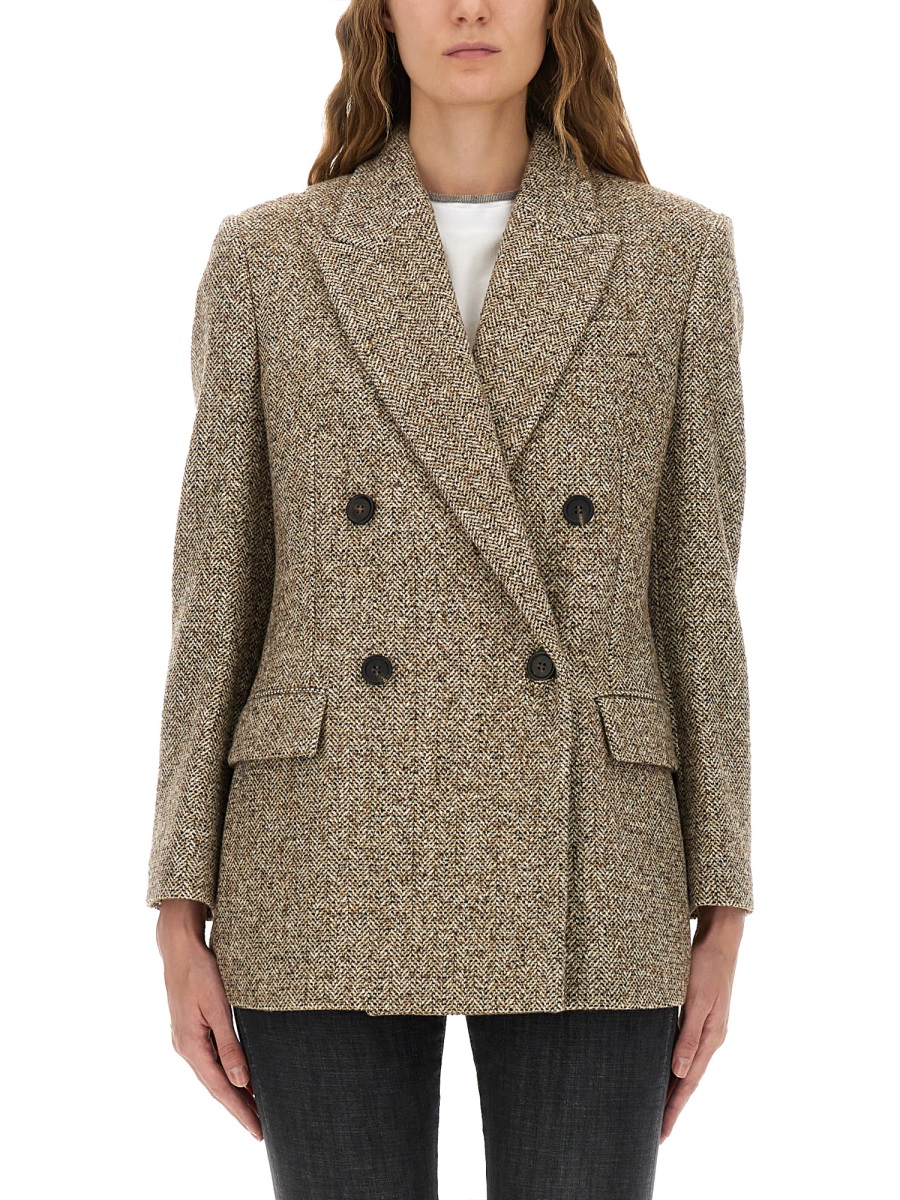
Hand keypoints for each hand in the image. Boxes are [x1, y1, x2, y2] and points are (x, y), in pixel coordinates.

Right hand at [156, 899, 261, 1140]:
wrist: (179, 947)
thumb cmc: (200, 972)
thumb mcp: (218, 1007)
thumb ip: (229, 1045)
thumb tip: (240, 1080)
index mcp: (190, 1045)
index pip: (219, 1088)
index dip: (239, 1111)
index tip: (257, 1130)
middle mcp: (185, 1047)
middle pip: (215, 1086)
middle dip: (238, 1108)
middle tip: (261, 1129)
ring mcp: (186, 1040)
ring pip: (213, 1075)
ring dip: (233, 1092)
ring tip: (255, 1110)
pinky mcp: (191, 1030)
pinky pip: (210, 1061)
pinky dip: (225, 1074)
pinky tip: (239, 1078)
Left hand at [660, 905, 744, 1142]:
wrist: (720, 940)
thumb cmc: (706, 966)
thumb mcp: (696, 1000)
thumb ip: (689, 1036)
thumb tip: (679, 1072)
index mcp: (711, 1038)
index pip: (689, 1082)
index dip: (674, 1108)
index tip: (662, 1133)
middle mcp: (711, 1038)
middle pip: (689, 1080)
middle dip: (673, 1106)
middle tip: (657, 1133)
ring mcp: (707, 1028)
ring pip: (687, 1067)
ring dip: (673, 1088)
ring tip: (659, 1109)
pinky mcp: (700, 1016)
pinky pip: (686, 1050)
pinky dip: (675, 1066)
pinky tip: (666, 1070)